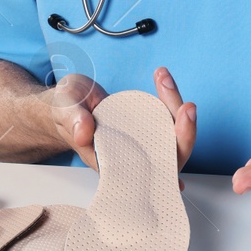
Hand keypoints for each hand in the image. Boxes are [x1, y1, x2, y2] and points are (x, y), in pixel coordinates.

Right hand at [45, 68, 196, 171]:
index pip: (146, 171)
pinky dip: (168, 96)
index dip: (168, 164)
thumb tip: (84, 132)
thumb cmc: (64, 111)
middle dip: (184, 133)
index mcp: (111, 162)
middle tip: (186, 107)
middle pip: (170, 155)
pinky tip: (162, 78)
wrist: (67, 101)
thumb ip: (72, 119)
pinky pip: (165, 116)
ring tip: (164, 79)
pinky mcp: (145, 124)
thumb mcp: (63, 110)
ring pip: (171, 134)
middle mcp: (131, 155)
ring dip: (176, 107)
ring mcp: (141, 139)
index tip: (175, 148)